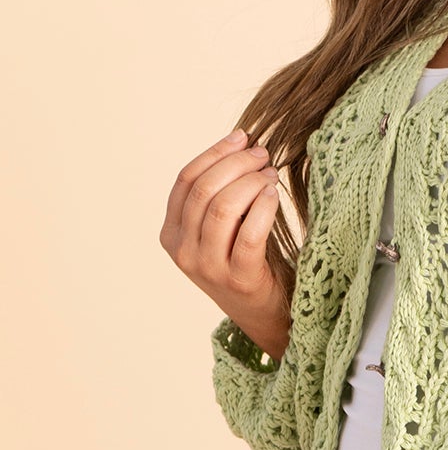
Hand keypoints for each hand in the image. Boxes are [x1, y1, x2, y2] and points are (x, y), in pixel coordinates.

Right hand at [160, 127, 292, 359]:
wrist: (263, 312)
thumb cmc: (245, 259)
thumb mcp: (219, 228)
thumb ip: (218, 194)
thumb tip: (241, 142)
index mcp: (171, 234)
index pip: (185, 180)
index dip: (214, 153)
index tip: (242, 137)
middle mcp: (183, 251)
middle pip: (204, 190)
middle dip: (236, 164)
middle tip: (262, 154)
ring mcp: (208, 268)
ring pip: (223, 208)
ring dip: (251, 182)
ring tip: (271, 174)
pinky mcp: (239, 280)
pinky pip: (249, 234)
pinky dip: (263, 207)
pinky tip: (273, 194)